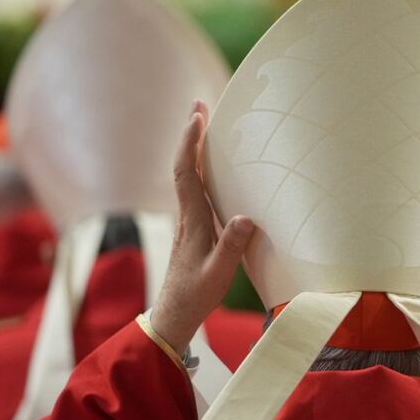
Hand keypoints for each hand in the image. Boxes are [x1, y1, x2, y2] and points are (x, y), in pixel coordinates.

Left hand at [150, 101, 254, 348]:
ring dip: (196, 150)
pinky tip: (212, 169)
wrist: (174, 314)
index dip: (190, 143)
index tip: (198, 117)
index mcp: (192, 222)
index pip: (186, 173)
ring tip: (207, 126)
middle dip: (191, 135)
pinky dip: (201, 170)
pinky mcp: (194, 230)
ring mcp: (188, 222)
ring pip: (189, 177)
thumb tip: (245, 217)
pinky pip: (196, 190)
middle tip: (200, 105)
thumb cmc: (196, 295)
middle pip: (185, 166)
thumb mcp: (218, 274)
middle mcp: (187, 216)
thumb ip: (231, 246)